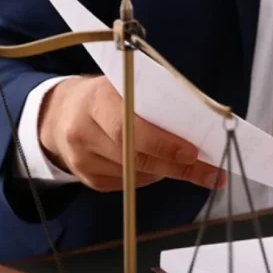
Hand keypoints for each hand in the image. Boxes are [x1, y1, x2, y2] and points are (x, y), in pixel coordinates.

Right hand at [38, 76, 224, 191]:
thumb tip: (200, 128)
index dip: (162, 144)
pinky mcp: (87, 178)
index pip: (128, 127)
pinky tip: (156, 167)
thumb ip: (156, 102)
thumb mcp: (127, 87)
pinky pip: (128, 185)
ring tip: (189, 166)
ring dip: (167, 172)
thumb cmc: (108, 96)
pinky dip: (149, 177)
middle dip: (177, 166)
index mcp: (96, 99)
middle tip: (210, 172)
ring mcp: (82, 158)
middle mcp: (83, 131)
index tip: (193, 153)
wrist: (62, 113)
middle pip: (134, 157)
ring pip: (135, 175)